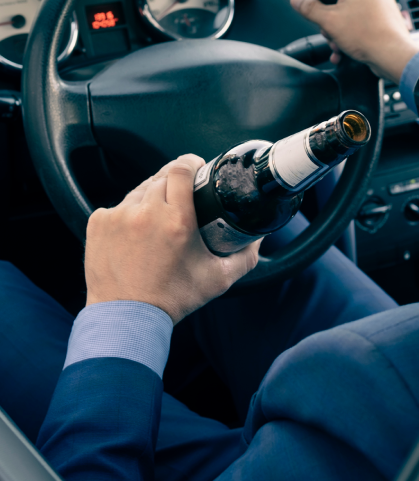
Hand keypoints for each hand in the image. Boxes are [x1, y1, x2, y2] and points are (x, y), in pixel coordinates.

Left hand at [84, 154, 260, 323]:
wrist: (126, 318)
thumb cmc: (170, 300)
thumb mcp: (218, 279)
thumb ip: (245, 257)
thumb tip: (258, 239)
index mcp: (177, 221)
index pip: (181, 168)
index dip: (191, 163)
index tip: (196, 167)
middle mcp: (146, 213)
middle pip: (162, 176)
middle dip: (174, 183)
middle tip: (182, 202)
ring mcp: (118, 216)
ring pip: (140, 190)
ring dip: (151, 199)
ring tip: (158, 224)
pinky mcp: (99, 223)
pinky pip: (118, 205)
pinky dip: (129, 214)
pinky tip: (137, 235)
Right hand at [290, 0, 418, 82]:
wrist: (391, 56)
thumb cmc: (368, 36)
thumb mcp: (328, 21)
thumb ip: (309, 8)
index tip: (321, 12)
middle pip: (341, 1)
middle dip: (332, 22)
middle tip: (331, 33)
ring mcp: (383, 4)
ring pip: (352, 16)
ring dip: (341, 33)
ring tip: (340, 45)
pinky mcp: (386, 20)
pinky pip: (363, 25)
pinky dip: (353, 37)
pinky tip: (347, 50)